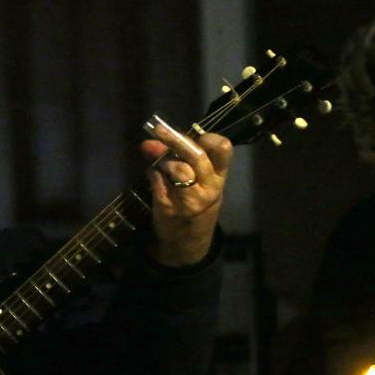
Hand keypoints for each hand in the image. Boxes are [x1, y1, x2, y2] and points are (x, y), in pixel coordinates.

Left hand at [141, 116, 232, 265]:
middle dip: (176, 139)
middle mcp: (208, 188)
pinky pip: (157, 181)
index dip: (209, 137)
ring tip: (157, 161)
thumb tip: (155, 138)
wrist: (187, 244)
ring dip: (163, 159)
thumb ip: (183, 159)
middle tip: (159, 130)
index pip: (223, 150)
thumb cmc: (195, 206)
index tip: (194, 133)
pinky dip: (151, 173)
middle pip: (197, 155)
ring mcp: (190, 200)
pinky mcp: (169, 208)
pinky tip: (151, 175)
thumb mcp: (200, 184)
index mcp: (219, 178)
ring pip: (178, 168)